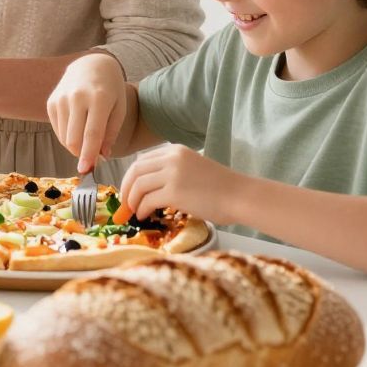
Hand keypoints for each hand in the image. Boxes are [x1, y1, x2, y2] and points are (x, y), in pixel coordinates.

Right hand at [47, 52, 127, 174]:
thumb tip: (101, 157)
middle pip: (74, 139)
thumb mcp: (119, 109)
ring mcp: (61, 99)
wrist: (91, 65)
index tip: (86, 170)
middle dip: (82, 154)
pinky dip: (67, 137)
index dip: (89, 154)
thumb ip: (111, 133)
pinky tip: (78, 128)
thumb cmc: (110, 89)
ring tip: (88, 138)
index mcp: (98, 98)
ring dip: (76, 146)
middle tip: (93, 160)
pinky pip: (57, 130)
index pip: (92, 133)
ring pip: (64, 137)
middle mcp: (76, 97)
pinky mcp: (51, 102)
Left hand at [118, 144, 244, 222]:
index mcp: (174, 150)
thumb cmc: (221, 188)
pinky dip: (142, 209)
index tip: (128, 191)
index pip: (141, 161)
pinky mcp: (174, 192)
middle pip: (135, 171)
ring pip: (138, 186)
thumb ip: (171, 171)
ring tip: (135, 212)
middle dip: (126, 189)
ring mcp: (172, 174)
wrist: (241, 196)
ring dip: (132, 201)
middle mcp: (171, 158)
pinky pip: (147, 200)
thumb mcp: (192, 168)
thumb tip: (147, 187)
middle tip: (125, 204)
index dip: (130, 178)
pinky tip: (144, 216)